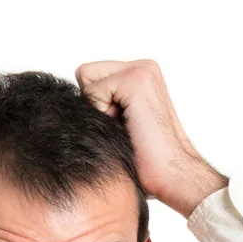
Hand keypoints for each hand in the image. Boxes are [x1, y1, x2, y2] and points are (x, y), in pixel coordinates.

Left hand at [75, 59, 227, 217]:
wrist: (172, 174)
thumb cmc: (146, 160)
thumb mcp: (119, 125)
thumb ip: (103, 105)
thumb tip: (69, 105)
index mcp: (140, 75)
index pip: (91, 77)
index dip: (94, 106)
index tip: (120, 126)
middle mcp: (142, 67)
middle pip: (85, 74)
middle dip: (94, 104)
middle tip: (121, 127)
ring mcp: (141, 70)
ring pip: (86, 80)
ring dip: (98, 110)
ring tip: (125, 128)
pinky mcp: (135, 80)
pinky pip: (93, 91)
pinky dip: (102, 114)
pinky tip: (126, 127)